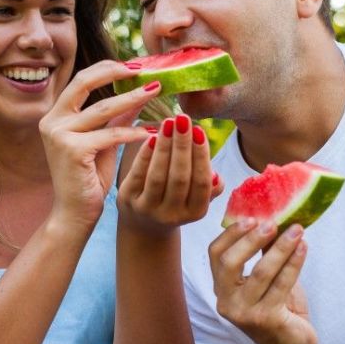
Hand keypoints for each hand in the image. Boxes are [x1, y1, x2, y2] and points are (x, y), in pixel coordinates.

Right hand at [39, 60, 157, 233]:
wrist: (74, 214)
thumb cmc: (87, 179)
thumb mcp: (103, 142)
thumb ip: (116, 118)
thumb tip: (138, 93)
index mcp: (55, 115)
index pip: (81, 80)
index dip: (108, 68)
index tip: (134, 66)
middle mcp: (52, 121)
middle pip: (85, 82)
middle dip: (116, 72)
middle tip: (144, 70)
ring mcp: (59, 134)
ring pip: (103, 108)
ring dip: (133, 99)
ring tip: (156, 91)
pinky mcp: (72, 150)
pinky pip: (110, 135)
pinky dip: (134, 132)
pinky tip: (153, 131)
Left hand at [117, 115, 224, 234]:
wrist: (144, 225)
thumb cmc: (177, 202)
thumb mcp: (196, 200)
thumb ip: (211, 188)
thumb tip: (216, 175)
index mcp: (195, 212)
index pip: (201, 182)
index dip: (201, 156)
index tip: (199, 130)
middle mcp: (172, 215)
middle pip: (179, 177)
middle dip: (182, 145)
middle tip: (184, 118)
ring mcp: (148, 209)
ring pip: (158, 175)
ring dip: (164, 146)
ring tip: (169, 122)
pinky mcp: (128, 200)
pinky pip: (138, 173)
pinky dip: (145, 154)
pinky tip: (151, 136)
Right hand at [208, 221, 317, 343]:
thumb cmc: (278, 309)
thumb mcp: (266, 279)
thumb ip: (264, 254)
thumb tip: (272, 218)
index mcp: (222, 288)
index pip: (215, 254)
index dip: (231, 233)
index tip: (252, 217)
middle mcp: (227, 302)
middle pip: (229, 262)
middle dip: (251, 239)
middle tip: (273, 222)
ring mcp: (245, 313)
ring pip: (260, 272)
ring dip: (281, 247)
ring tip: (297, 230)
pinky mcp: (267, 320)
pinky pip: (282, 284)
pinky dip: (294, 262)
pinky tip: (304, 247)